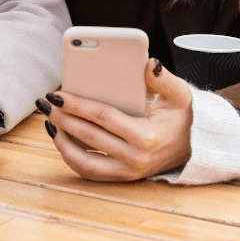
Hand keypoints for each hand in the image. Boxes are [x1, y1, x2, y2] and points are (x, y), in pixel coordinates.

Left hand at [42, 59, 192, 181]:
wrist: (194, 149)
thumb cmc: (182, 117)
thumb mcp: (181, 95)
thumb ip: (164, 78)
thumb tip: (149, 62)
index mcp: (145, 136)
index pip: (103, 117)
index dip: (77, 105)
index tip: (59, 94)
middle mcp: (135, 158)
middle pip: (89, 137)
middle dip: (62, 118)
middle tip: (46, 103)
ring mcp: (127, 172)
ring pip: (83, 161)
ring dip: (62, 142)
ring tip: (49, 122)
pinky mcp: (122, 178)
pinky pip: (89, 172)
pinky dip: (71, 157)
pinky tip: (61, 139)